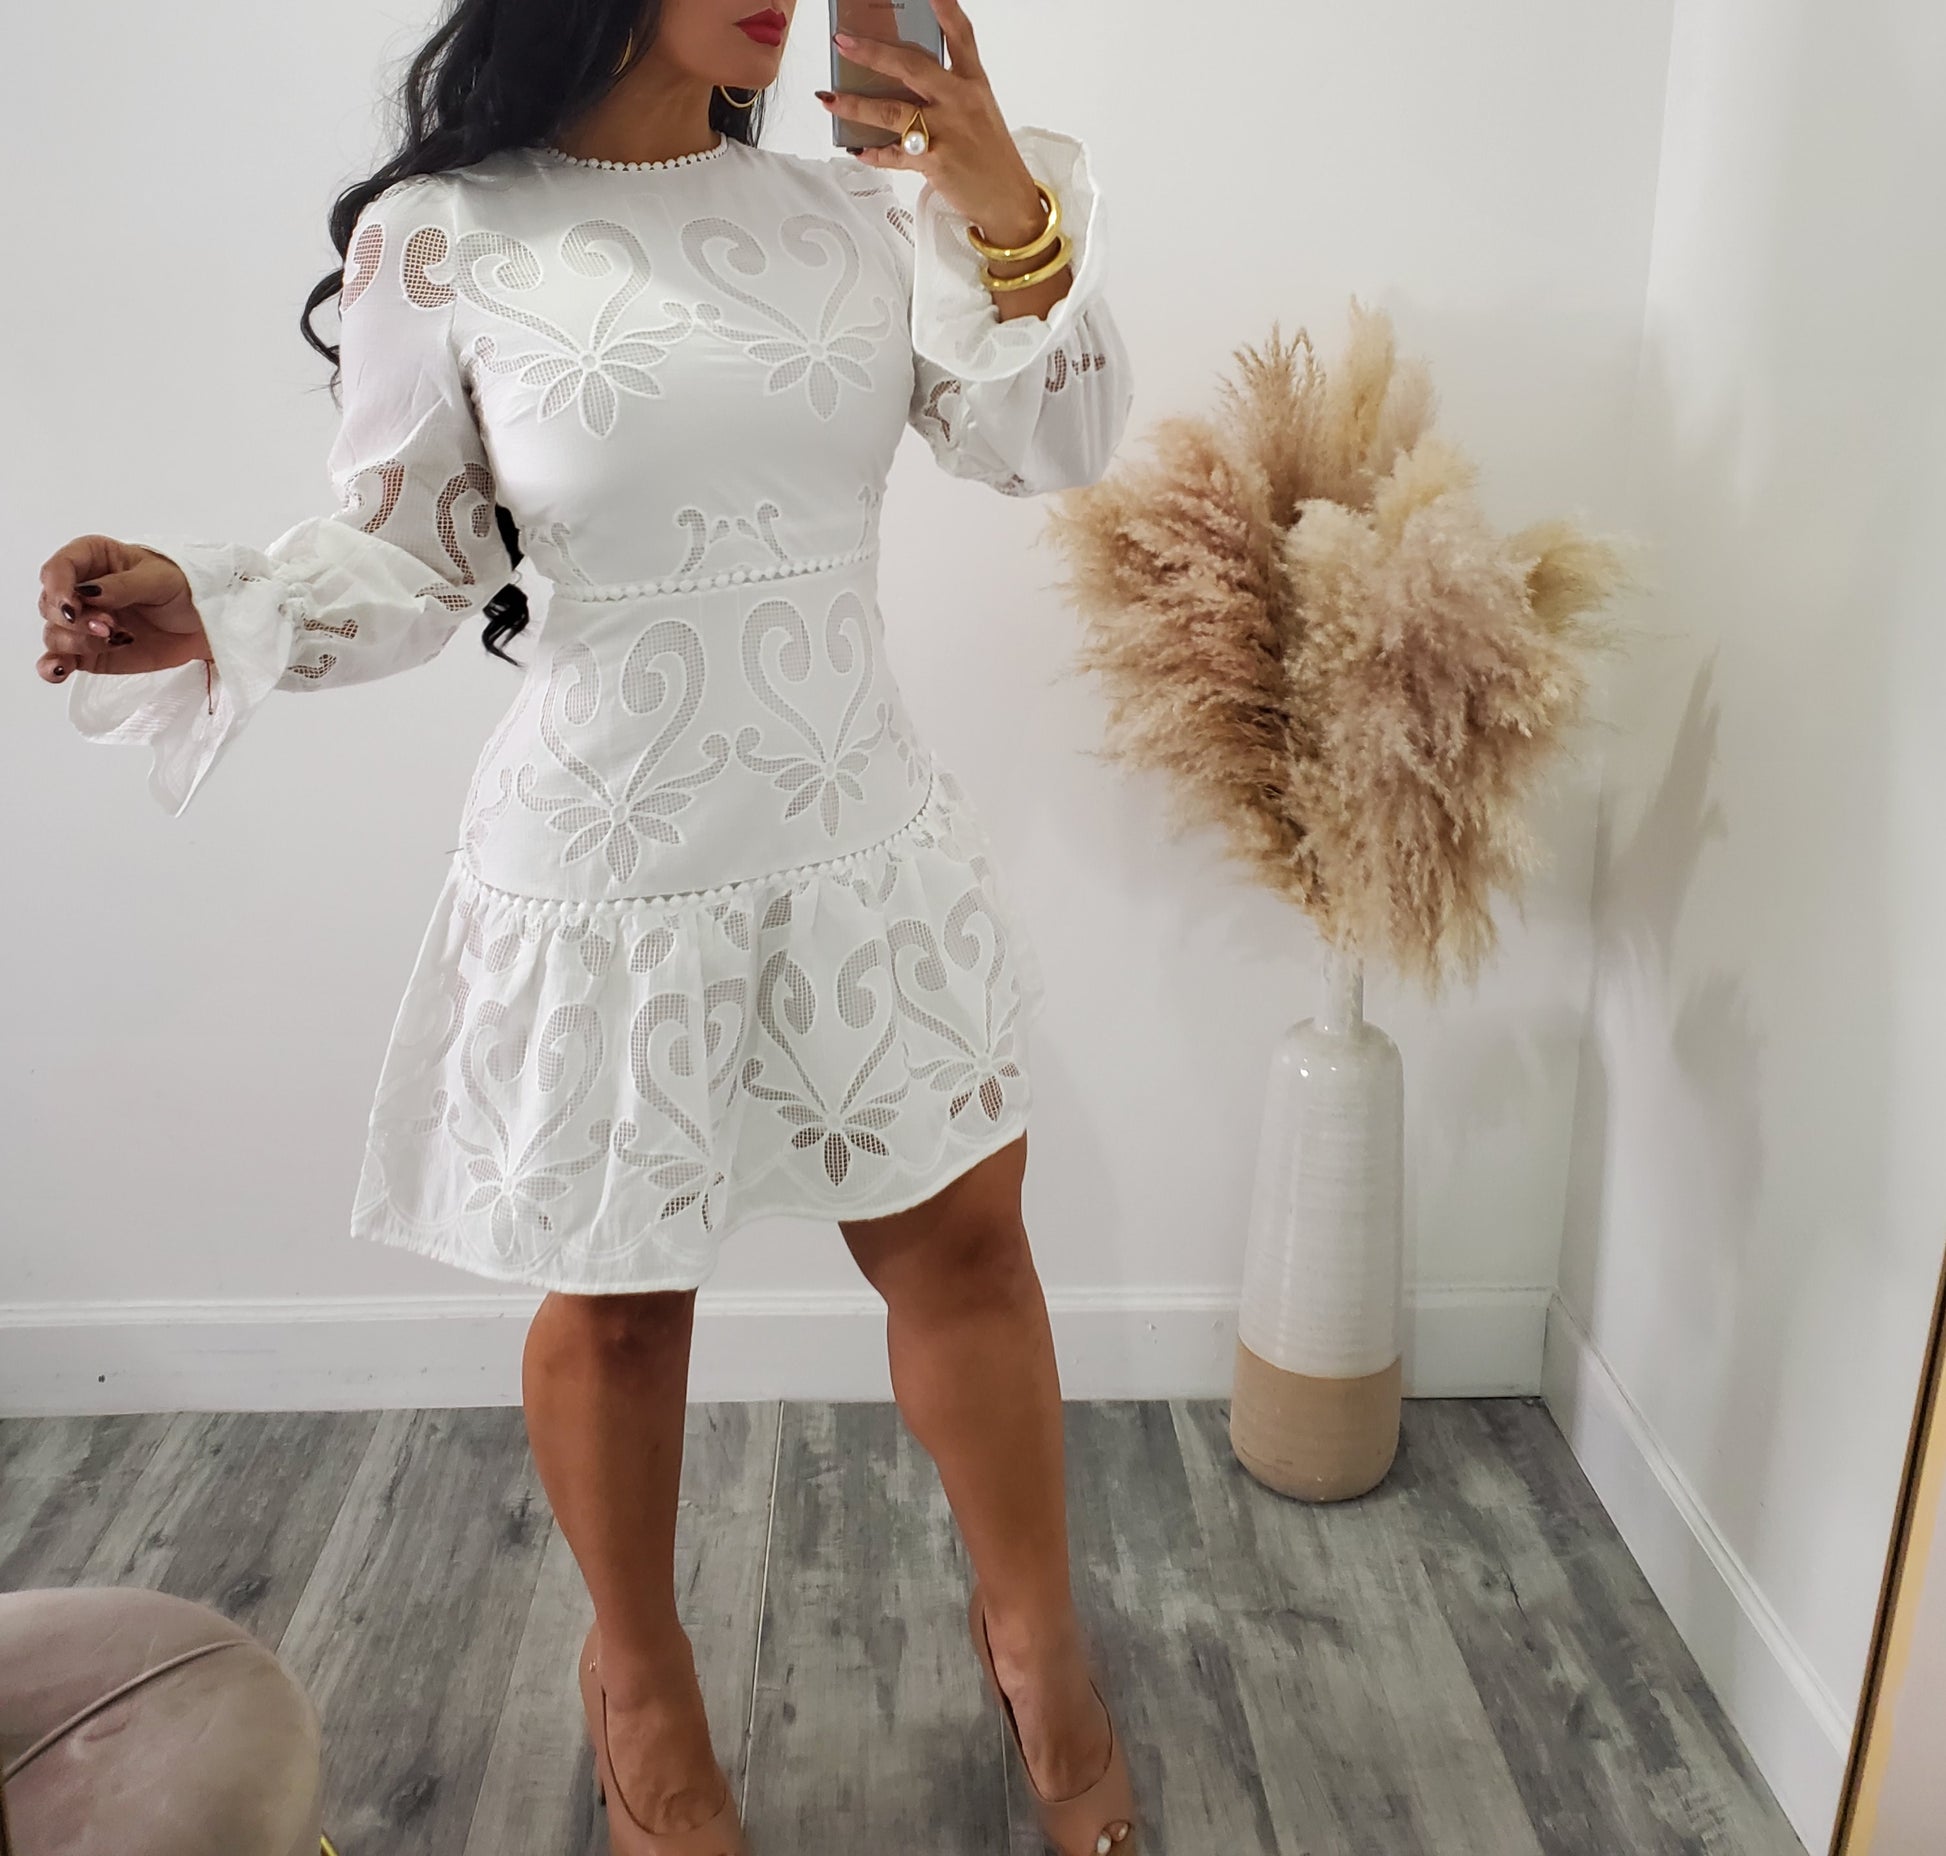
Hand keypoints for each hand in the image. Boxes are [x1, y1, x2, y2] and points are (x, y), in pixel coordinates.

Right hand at [37, 537, 206, 684]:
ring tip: (114, 640)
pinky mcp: (89, 652)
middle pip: (49, 605)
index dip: (58, 588)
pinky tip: (60, 670)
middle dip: (75, 619)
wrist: (204, 625)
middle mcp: (79, 590)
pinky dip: (53, 667)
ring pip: (54, 634)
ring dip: (76, 642)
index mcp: (92, 559)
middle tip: (109, 626)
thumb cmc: (184, 590)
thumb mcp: (159, 580)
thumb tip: (86, 593)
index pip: (57, 569)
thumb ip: (121, 586)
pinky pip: (58, 660)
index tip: (72, 606)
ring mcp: (81, 623)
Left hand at [821, 0, 1048, 247]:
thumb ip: (946, 92)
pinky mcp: (936, 161)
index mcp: (974, 83)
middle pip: (912, 67)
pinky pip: (894, 154)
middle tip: (844, 43)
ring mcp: (947, 131)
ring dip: (856, 104)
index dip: (945, 8)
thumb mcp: (977, 112)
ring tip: (829, 98)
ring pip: (892, 110)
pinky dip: (873, 152)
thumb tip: (901, 83)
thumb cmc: (990, 155)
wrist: (1008, 200)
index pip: (961, 35)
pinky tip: (857, 147)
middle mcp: (960, 101)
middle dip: (873, 53)